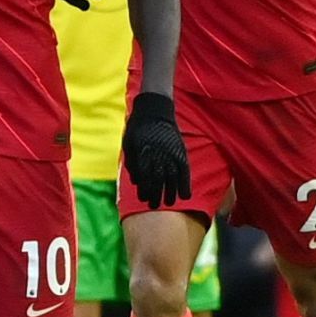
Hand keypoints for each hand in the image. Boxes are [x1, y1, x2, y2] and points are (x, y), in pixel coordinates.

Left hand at [122, 92, 190, 208]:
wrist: (154, 111)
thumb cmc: (138, 129)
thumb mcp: (129, 144)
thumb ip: (132, 163)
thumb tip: (136, 182)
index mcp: (143, 153)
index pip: (145, 176)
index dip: (145, 190)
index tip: (144, 199)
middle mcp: (158, 154)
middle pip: (158, 179)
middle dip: (156, 194)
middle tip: (155, 206)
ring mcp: (171, 153)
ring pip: (172, 177)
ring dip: (171, 192)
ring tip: (170, 203)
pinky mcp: (180, 151)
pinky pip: (185, 171)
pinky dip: (185, 184)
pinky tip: (186, 195)